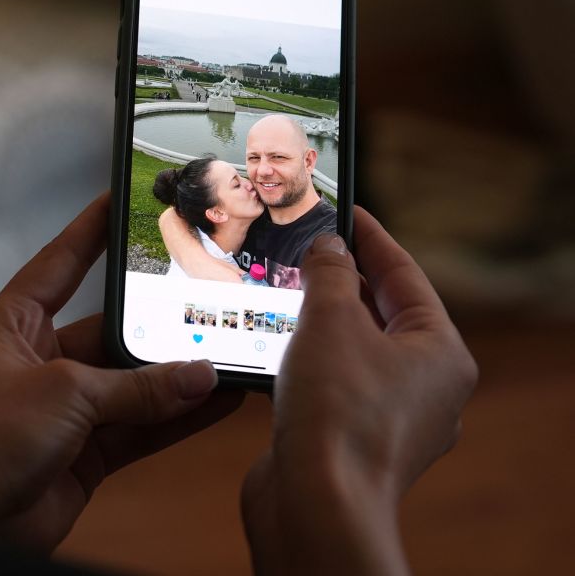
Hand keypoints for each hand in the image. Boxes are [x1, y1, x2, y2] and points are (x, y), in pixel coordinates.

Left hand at [0, 193, 243, 551]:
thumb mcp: (61, 396)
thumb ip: (134, 388)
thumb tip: (196, 377)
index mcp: (9, 328)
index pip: (57, 266)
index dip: (87, 234)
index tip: (117, 203)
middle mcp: (35, 362)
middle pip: (107, 331)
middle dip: (155, 326)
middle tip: (203, 302)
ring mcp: (60, 410)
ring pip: (129, 385)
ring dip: (174, 378)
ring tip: (224, 357)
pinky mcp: (81, 454)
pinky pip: (137, 428)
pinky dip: (174, 419)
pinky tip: (213, 403)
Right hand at [242, 207, 476, 574]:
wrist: (316, 505)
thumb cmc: (337, 413)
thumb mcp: (331, 319)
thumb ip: (330, 272)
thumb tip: (329, 247)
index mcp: (441, 353)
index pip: (405, 275)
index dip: (371, 237)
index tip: (344, 211)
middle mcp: (427, 388)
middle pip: (383, 314)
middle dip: (342, 281)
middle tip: (305, 250)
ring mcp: (392, 419)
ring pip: (355, 352)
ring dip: (319, 323)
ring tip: (283, 293)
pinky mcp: (354, 442)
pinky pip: (334, 386)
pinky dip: (308, 362)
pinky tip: (275, 349)